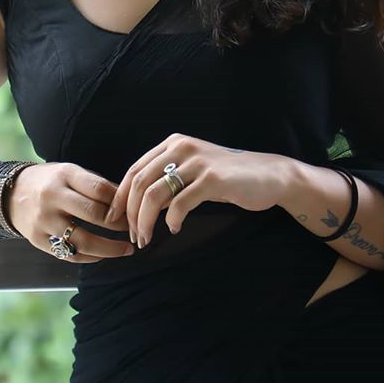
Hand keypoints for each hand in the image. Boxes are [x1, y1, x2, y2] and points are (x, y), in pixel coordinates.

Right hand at [8, 162, 135, 262]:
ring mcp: (44, 220)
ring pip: (82, 240)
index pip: (99, 189)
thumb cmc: (50, 182)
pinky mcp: (37, 240)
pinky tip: (103, 255)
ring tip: (126, 250)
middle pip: (94, 214)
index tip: (135, 210)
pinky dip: (90, 257)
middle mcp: (52, 197)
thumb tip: (128, 202)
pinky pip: (69, 254)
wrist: (11, 194)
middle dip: (119, 225)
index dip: (120, 202)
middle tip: (135, 230)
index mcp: (64, 175)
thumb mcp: (70, 173)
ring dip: (109, 249)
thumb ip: (96, 185)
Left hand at [107, 134, 284, 248]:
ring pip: (155, 195)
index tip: (114, 220)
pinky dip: (172, 219)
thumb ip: (168, 179)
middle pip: (140, 183)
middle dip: (130, 214)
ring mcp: (197, 162)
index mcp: (173, 144)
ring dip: (145, 221)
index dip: (120, 197)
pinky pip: (180, 203)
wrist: (269, 175)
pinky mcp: (212, 179)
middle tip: (134, 236)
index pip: (135, 170)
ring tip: (147, 238)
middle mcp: (182, 147)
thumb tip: (135, 203)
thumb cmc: (228, 177)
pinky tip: (174, 228)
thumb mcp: (193, 171)